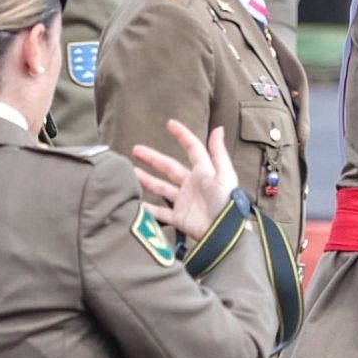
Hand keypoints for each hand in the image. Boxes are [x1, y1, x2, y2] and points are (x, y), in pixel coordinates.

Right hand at [132, 121, 238, 241]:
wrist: (225, 233)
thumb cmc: (227, 202)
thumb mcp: (225, 175)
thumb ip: (218, 152)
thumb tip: (218, 128)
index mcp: (204, 172)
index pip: (193, 149)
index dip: (183, 136)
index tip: (170, 124)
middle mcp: (192, 185)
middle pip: (169, 167)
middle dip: (153, 158)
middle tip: (136, 149)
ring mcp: (184, 201)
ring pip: (161, 187)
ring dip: (146, 180)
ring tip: (130, 172)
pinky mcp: (179, 218)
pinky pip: (159, 213)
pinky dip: (146, 209)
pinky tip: (133, 203)